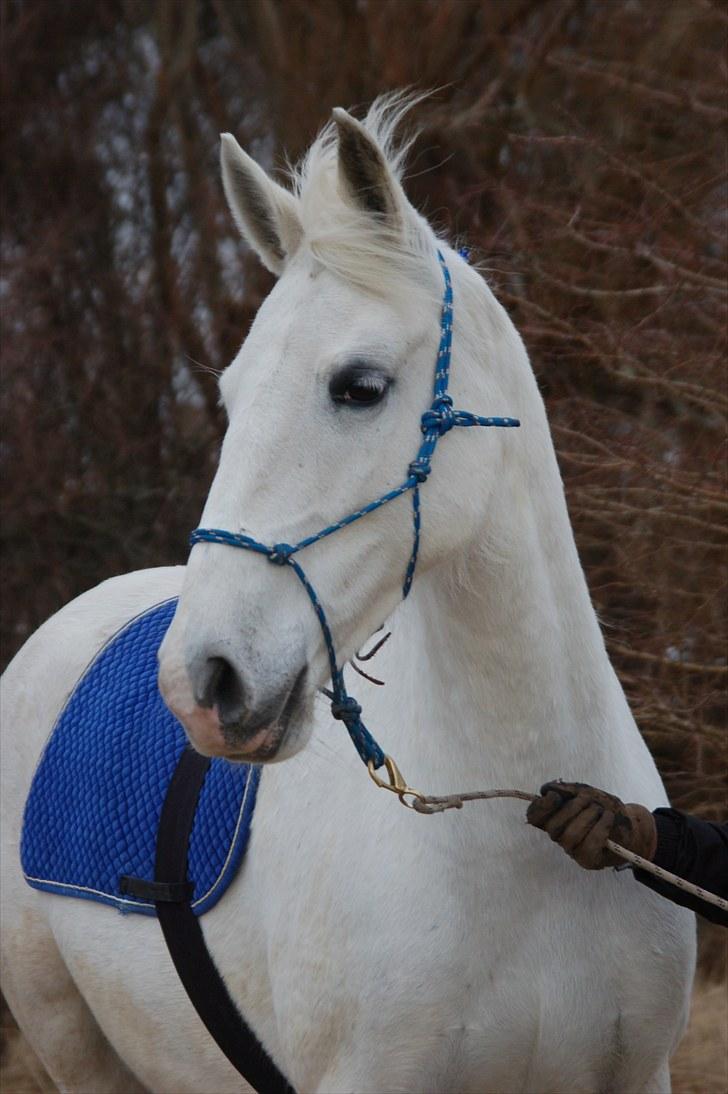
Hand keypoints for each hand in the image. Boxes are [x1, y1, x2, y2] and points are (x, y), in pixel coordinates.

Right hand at [526, 780, 656, 868]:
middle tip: (588, 800)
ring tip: (601, 810)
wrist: (630, 825)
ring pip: (570, 836)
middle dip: (571, 809)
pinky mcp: (588, 860)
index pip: (533, 816)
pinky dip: (601, 827)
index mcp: (554, 817)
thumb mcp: (588, 792)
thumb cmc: (604, 807)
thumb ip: (568, 790)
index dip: (540, 807)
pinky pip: (589, 845)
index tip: (555, 796)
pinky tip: (608, 818)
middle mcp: (559, 836)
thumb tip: (547, 789)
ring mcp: (572, 850)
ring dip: (588, 817)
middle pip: (552, 827)